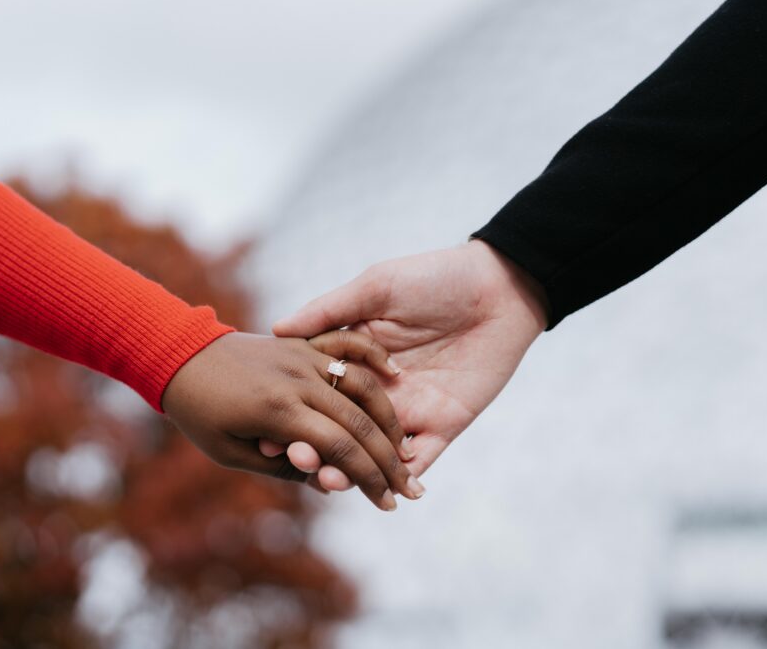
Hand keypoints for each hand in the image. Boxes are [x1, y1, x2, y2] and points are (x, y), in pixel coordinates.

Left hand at [161, 331, 424, 509]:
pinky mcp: (303, 342)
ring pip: (362, 386)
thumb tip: (329, 482)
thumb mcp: (232, 453)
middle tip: (410, 488)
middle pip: (358, 422)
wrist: (178, 355)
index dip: (368, 479)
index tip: (388, 503)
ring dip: (390, 418)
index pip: (339, 449)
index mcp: (277, 411)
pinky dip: (374, 357)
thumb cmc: (198, 413)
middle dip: (389, 460)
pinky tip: (397, 375)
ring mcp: (302, 356)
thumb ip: (282, 468)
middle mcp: (296, 381)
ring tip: (406, 448)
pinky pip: (348, 344)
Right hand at [270, 240, 546, 489]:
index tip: (267, 430)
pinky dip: (405, 477)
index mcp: (355, 360)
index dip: (293, 413)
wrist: (499, 286)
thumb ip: (331, 311)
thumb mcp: (376, 287)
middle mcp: (378, 391)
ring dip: (352, 471)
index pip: (318, 395)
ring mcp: (410, 410)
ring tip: (331, 479)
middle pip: (340, 430)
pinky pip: (423, 458)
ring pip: (375, 452)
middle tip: (295, 459)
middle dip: (316, 450)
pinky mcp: (445, 423)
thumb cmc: (435, 277)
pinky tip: (385, 489)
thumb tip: (277, 329)